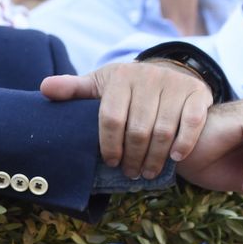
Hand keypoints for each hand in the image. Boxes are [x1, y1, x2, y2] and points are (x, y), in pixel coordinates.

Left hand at [40, 60, 211, 177]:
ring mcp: (175, 85)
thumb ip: (74, 89)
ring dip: (155, 157)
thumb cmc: (126, 86)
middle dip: (132, 156)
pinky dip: (185, 143)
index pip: (111, 117)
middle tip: (129, 173)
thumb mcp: (99, 83)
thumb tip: (44, 89)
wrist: (167, 70)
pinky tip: (176, 159)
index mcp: (120, 78)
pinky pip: (192, 122)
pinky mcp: (198, 93)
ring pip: (163, 129)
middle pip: (138, 128)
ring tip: (147, 172)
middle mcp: (148, 78)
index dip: (109, 144)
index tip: (110, 162)